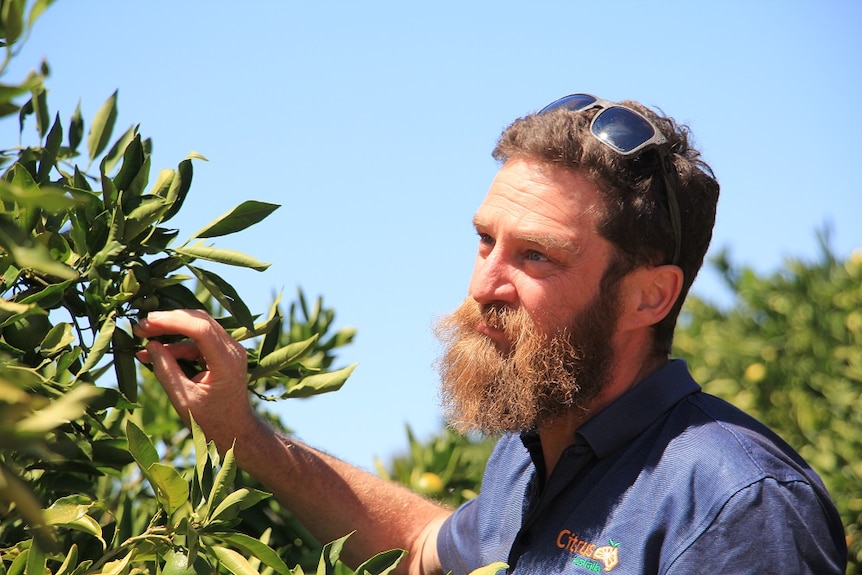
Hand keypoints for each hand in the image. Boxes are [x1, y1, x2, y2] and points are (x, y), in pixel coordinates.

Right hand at [134, 309, 253, 448]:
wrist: (234, 429)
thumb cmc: (210, 420)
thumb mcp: (183, 398)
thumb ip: (166, 371)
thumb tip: (150, 345)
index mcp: (227, 362)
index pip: (201, 329)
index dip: (172, 321)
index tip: (147, 322)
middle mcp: (233, 350)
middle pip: (200, 321)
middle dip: (169, 321)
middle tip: (140, 326)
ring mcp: (230, 349)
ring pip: (199, 327)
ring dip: (171, 331)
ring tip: (143, 336)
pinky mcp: (223, 353)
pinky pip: (199, 340)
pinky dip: (177, 344)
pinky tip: (155, 351)